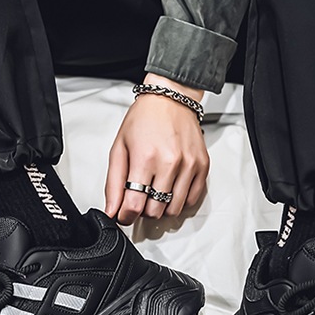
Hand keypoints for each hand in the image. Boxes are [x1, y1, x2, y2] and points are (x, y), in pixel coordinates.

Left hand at [105, 73, 208, 224]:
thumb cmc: (144, 119)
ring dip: (162, 207)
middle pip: (155, 211)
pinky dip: (179, 201)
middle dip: (143, 210)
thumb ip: (114, 183)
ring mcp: (189, 166)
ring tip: (155, 192)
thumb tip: (112, 210)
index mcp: (145, 158)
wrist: (171, 98)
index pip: (134, 205)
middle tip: (139, 196)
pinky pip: (192, 200)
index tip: (124, 215)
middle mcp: (170, 163)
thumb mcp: (119, 148)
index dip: (126, 216)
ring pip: (174, 210)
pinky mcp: (202, 166)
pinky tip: (171, 188)